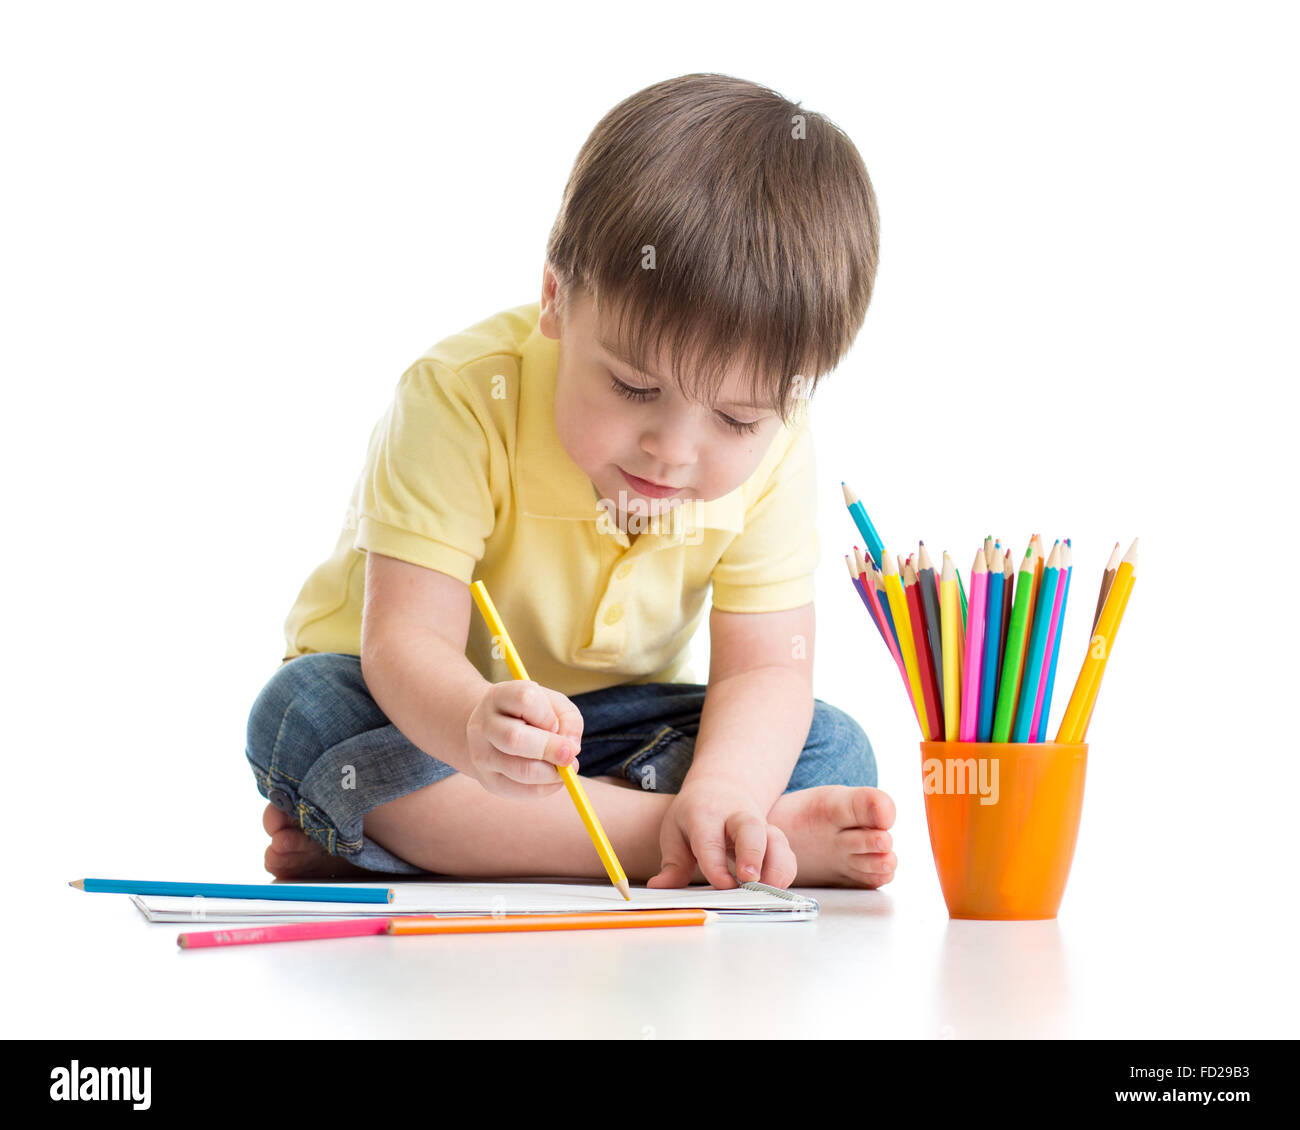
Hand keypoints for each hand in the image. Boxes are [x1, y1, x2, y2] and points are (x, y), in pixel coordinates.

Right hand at [465, 680, 583, 799]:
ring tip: (564, 770)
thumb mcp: (553, 705)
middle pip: (514, 738)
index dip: (547, 715)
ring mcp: (481, 754)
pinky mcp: (487, 780)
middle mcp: (483, 724)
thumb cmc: (531, 715)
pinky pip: (518, 791)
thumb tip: (571, 749)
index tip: (555, 724)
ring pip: (518, 769)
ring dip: (550, 774)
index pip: (525, 700)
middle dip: (549, 749)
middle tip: (570, 756)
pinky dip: (544, 789)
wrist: (493, 730)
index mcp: (499, 696)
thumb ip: (569, 720)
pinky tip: (553, 780)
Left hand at [647, 778, 797, 889]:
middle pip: (750, 829)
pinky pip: (787, 856)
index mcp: (705, 815)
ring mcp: (760, 826)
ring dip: (776, 869)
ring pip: (777, 842)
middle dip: (752, 854)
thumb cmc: (696, 814)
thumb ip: (672, 863)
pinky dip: (784, 875)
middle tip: (749, 880)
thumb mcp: (675, 831)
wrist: (723, 788)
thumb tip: (659, 888)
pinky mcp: (775, 839)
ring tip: (767, 894)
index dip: (716, 864)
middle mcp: (737, 817)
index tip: (723, 885)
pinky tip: (773, 892)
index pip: (710, 840)